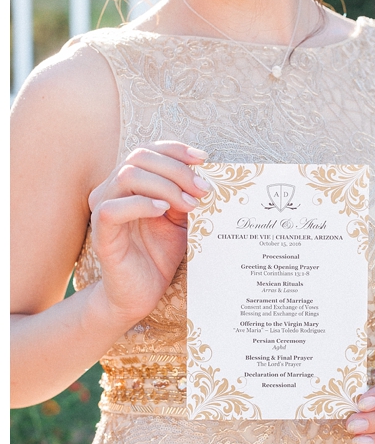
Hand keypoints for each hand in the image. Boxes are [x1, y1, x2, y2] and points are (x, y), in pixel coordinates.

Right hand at [88, 141, 209, 326]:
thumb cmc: (159, 255)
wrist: (141, 293)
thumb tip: (203, 178)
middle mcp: (113, 191)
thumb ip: (186, 196)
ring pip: (127, 176)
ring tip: (190, 205)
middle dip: (177, 169)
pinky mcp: (102, 234)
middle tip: (203, 190)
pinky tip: (164, 211)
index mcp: (130, 184)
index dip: (175, 150)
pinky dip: (141, 204)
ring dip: (165, 186)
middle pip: (139, 157)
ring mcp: (104, 210)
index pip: (147, 150)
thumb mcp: (180, 220)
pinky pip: (113, 209)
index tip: (203, 159)